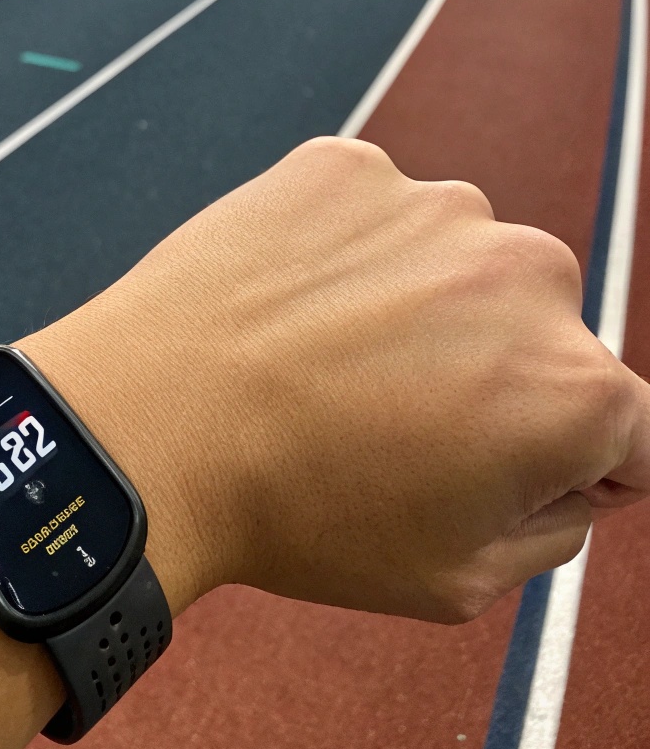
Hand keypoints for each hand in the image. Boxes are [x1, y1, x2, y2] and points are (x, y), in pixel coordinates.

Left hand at [25, 138, 649, 624]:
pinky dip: (346, 252)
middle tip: (392, 424)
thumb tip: (581, 477)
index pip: (634, 430)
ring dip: (421, 305)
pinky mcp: (351, 167)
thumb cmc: (300, 516)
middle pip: (544, 335)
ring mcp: (436, 206)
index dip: (580, 466)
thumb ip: (555, 528)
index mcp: (574, 390)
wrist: (147, 426)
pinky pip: (375, 215)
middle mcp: (527, 276)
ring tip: (327, 363)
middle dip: (496, 376)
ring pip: (458, 264)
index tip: (507, 474)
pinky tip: (289, 306)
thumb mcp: (456, 581)